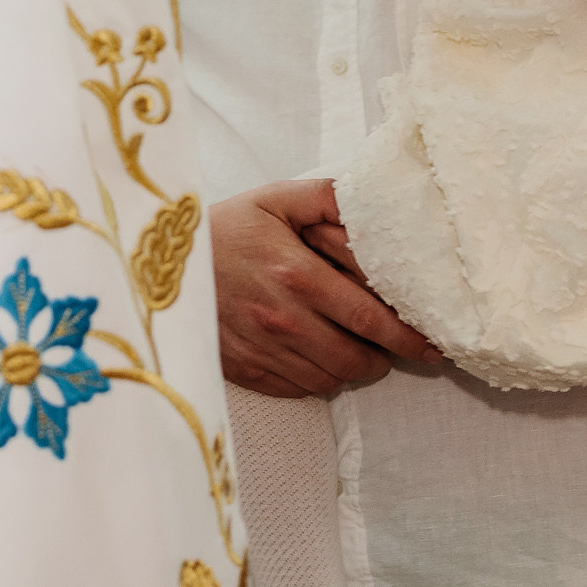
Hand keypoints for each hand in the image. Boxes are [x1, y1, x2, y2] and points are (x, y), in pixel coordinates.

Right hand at [213, 179, 439, 397]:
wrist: (154, 265)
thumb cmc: (222, 228)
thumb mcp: (274, 199)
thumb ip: (327, 198)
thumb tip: (372, 201)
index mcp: (297, 275)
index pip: (371, 318)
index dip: (408, 336)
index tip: (432, 342)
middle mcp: (282, 319)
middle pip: (357, 359)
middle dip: (386, 357)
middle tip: (399, 348)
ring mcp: (262, 350)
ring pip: (331, 379)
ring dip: (352, 369)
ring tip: (358, 349)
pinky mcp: (244, 370)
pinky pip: (298, 389)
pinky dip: (316, 378)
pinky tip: (317, 356)